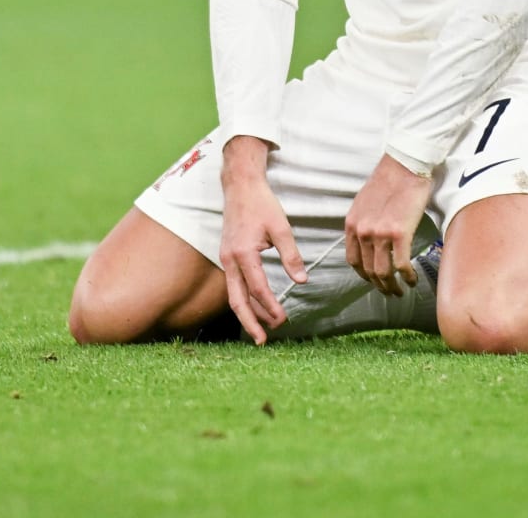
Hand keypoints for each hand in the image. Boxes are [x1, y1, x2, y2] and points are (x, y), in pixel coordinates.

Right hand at [217, 135, 307, 345]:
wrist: (240, 187)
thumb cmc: (262, 205)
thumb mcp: (282, 228)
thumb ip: (291, 255)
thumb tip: (302, 281)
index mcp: (243, 253)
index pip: (258, 288)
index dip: (270, 307)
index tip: (283, 319)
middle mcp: (230, 260)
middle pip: (237, 300)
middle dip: (250, 322)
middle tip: (263, 341)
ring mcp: (225, 260)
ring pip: (234, 295)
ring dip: (248, 313)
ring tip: (264, 329)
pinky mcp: (227, 258)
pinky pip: (234, 285)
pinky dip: (244, 299)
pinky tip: (256, 308)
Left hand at [345, 154, 433, 296]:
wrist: (405, 166)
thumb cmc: (390, 180)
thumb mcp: (365, 203)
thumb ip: (365, 222)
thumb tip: (372, 238)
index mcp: (353, 224)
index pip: (354, 260)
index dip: (364, 275)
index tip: (374, 280)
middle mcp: (362, 232)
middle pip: (368, 270)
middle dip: (379, 286)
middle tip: (390, 292)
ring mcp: (380, 234)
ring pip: (383, 272)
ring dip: (392, 286)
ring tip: (401, 290)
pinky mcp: (399, 233)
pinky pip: (401, 264)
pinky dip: (407, 276)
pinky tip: (413, 279)